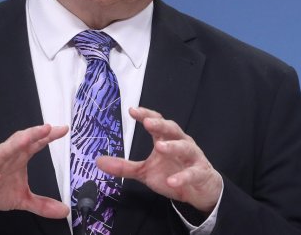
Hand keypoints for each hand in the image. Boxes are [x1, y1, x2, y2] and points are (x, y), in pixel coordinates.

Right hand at [0, 124, 69, 218]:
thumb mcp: (21, 199)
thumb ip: (42, 204)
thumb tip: (63, 210)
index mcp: (17, 158)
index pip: (35, 144)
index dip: (48, 136)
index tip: (63, 129)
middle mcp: (5, 156)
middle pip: (20, 141)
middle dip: (33, 134)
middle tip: (47, 128)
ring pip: (2, 151)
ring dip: (13, 145)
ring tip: (26, 140)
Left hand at [97, 107, 221, 212]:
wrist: (199, 190)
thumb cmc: (172, 173)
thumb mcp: (145, 171)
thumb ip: (124, 166)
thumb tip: (98, 162)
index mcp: (166, 139)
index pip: (156, 122)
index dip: (145, 114)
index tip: (132, 110)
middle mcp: (181, 142)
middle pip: (172, 129)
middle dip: (160, 125)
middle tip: (147, 122)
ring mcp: (193, 157)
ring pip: (185, 147)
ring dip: (173, 146)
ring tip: (159, 147)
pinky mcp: (201, 173)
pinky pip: (193, 173)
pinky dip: (183, 177)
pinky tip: (172, 181)